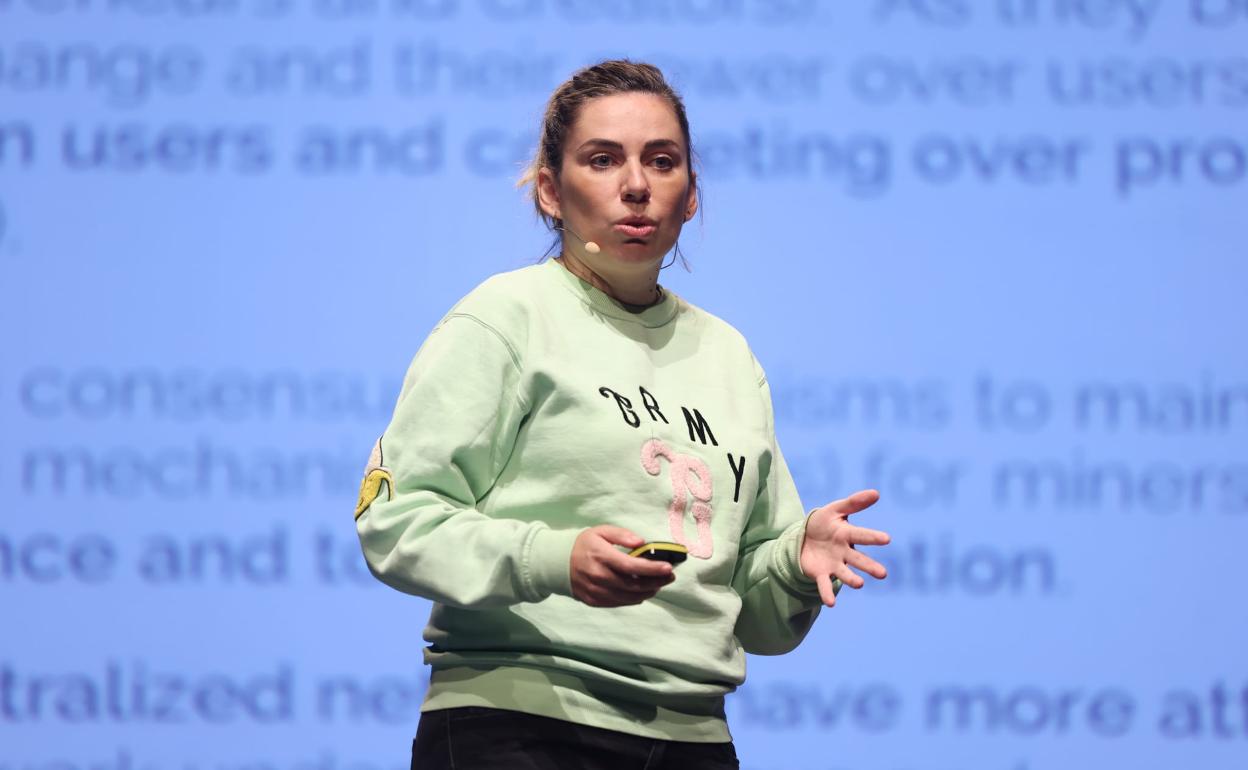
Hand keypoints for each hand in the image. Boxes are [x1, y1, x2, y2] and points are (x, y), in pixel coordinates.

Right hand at [570, 526, 675, 607]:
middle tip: (670, 577)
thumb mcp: (601, 531)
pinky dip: (634, 598)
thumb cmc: (583, 544)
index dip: (652, 569)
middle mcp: (599, 576)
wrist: (556, 562)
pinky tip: (643, 591)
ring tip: (659, 584)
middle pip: (634, 584)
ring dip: (648, 592)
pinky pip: (619, 603)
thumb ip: (622, 535)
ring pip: (629, 597)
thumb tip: (641, 543)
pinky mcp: (594, 601)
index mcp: (601, 556)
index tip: (668, 568)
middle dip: (656, 582)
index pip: (632, 566)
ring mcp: (596, 591)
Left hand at [799, 489, 890, 606]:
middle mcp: (845, 552)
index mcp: (848, 535)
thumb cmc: (824, 523)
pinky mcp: (821, 574)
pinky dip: (828, 593)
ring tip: (859, 584)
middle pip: (858, 559)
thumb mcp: (835, 509)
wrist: (804, 538)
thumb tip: (876, 493)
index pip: (862, 535)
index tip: (886, 539)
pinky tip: (831, 603)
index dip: (873, 537)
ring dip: (852, 579)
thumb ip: (853, 503)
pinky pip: (825, 585)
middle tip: (883, 573)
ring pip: (845, 574)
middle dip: (870, 566)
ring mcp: (834, 564)